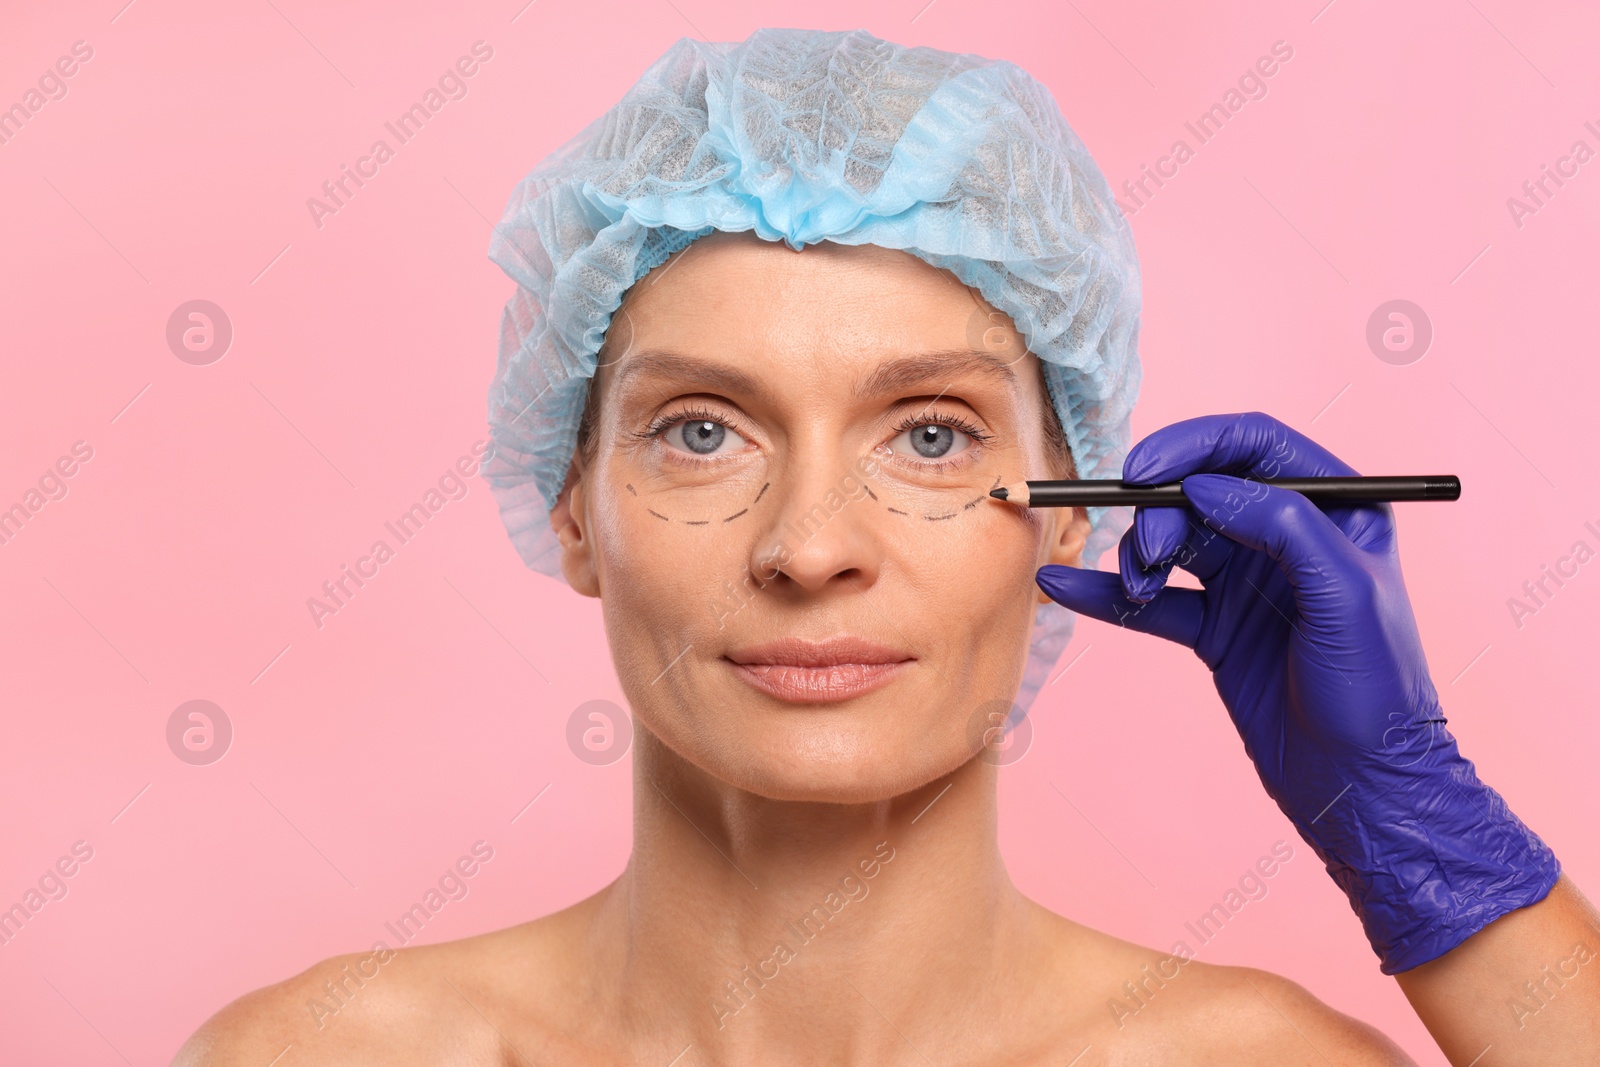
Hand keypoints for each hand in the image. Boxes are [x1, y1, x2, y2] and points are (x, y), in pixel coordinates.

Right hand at [1035, 411, 1559, 972]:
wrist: (1362, 788)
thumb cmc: (1378, 692)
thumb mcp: (1343, 594)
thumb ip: (1282, 524)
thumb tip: (1206, 486)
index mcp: (1337, 510)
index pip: (1256, 446)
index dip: (1195, 445)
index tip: (1145, 470)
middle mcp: (1288, 537)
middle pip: (1201, 490)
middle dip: (1161, 511)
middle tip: (1151, 552)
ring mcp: (1249, 583)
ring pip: (1173, 541)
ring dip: (1140, 556)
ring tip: (1138, 589)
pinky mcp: (1217, 629)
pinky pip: (1154, 600)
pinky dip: (1110, 594)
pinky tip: (1066, 588)